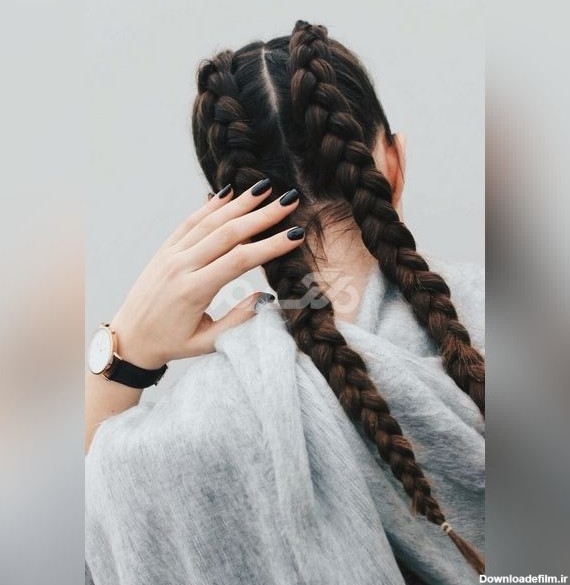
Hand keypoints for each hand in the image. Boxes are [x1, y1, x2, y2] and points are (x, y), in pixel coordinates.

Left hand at [109, 180, 302, 368]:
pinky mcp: (164, 250)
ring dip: (239, 204)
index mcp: (194, 291)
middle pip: (228, 233)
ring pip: (209, 222)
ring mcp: (171, 255)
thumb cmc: (170, 344)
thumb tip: (266, 297)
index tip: (295, 235)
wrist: (128, 340)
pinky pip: (189, 222)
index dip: (270, 246)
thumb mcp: (207, 343)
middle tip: (288, 201)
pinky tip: (227, 193)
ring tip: (264, 188)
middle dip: (262, 215)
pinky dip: (209, 206)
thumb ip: (237, 320)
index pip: (240, 260)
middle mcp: (182, 267)